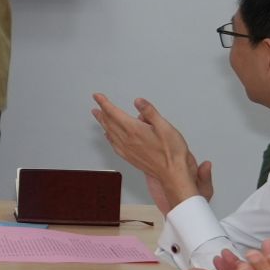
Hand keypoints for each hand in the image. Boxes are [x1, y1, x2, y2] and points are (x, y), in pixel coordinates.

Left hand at [91, 93, 205, 214]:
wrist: (173, 173)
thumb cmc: (172, 152)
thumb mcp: (164, 126)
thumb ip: (150, 112)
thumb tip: (138, 101)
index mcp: (134, 130)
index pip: (113, 113)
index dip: (104, 103)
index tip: (98, 96)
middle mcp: (127, 140)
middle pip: (109, 123)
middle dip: (101, 112)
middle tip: (96, 105)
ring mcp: (127, 150)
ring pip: (110, 133)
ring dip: (103, 123)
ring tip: (99, 117)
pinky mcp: (130, 158)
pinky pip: (114, 145)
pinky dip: (109, 138)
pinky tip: (109, 137)